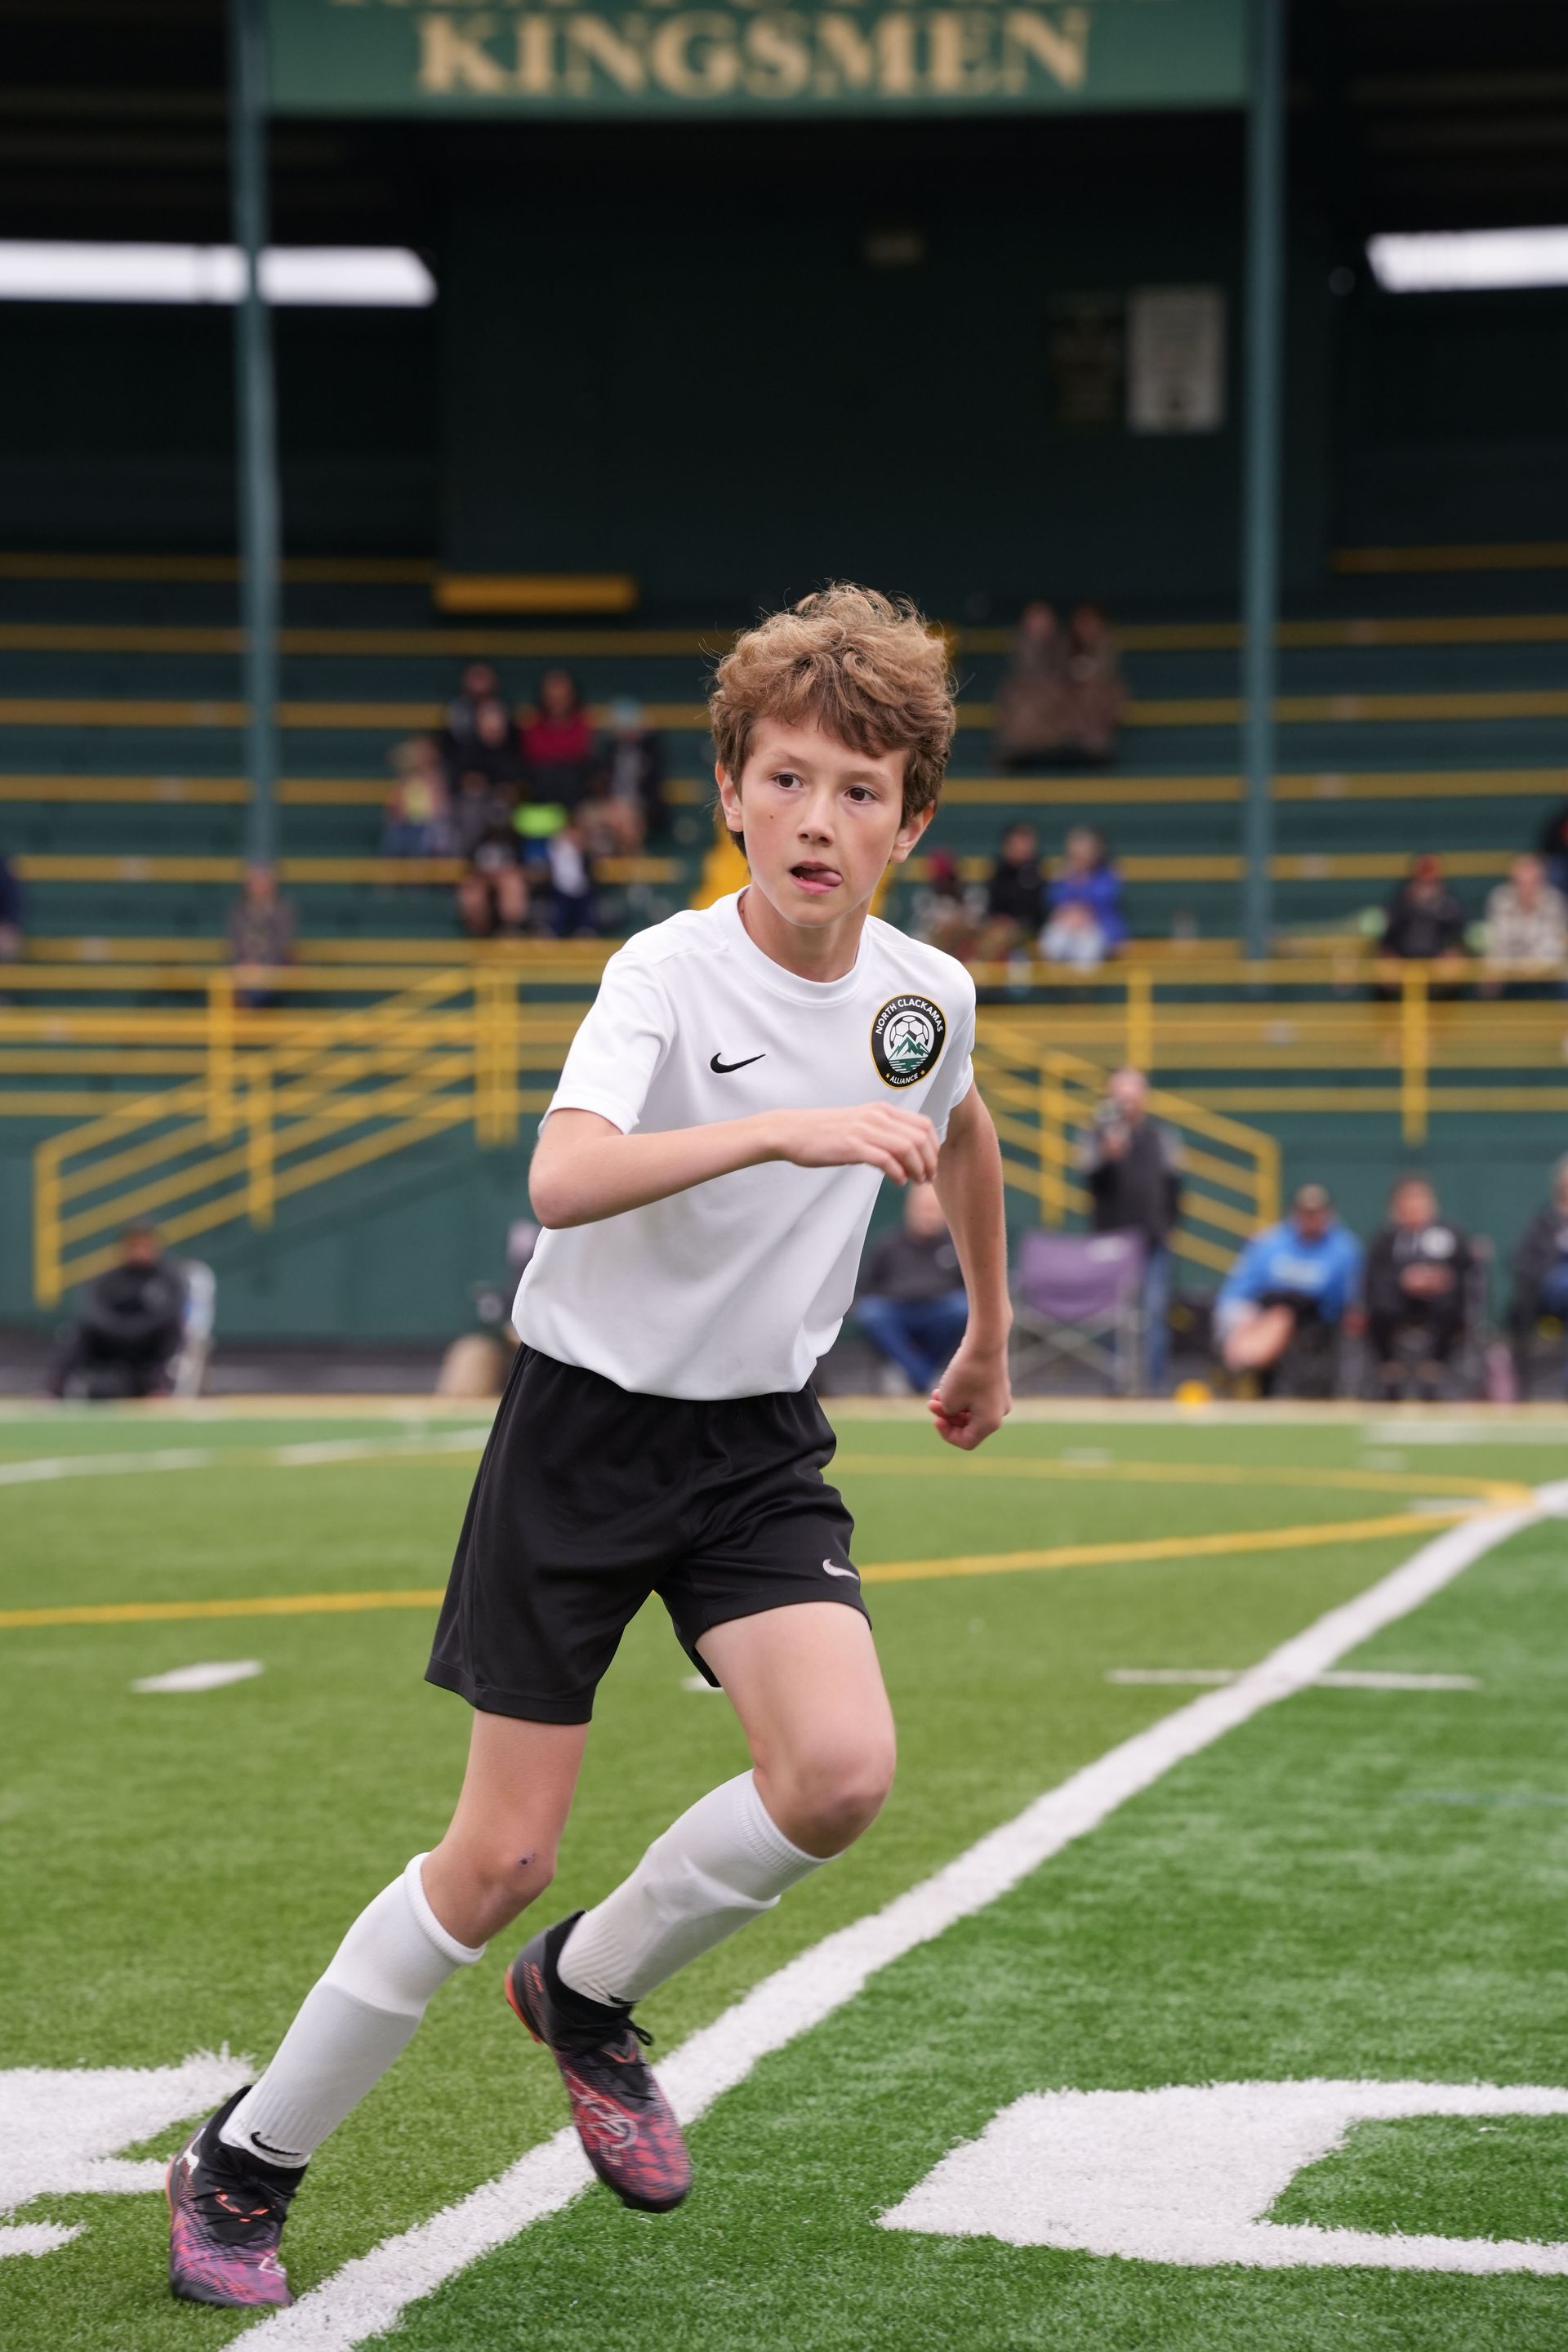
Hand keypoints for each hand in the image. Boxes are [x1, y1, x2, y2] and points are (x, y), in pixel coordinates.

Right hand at [768, 1104, 939, 1186]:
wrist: (791, 1132)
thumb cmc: (824, 1132)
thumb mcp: (859, 1125)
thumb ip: (882, 1133)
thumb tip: (905, 1154)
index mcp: (881, 1110)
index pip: (924, 1124)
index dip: (934, 1147)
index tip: (931, 1164)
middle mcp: (876, 1116)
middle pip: (920, 1137)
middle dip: (930, 1161)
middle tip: (927, 1178)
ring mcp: (864, 1130)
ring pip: (907, 1148)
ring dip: (918, 1169)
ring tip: (916, 1182)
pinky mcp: (852, 1146)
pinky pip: (885, 1159)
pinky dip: (898, 1173)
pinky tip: (898, 1182)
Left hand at [927, 1336, 1010, 1450]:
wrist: (985, 1341)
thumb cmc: (967, 1373)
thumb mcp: (949, 1400)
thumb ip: (948, 1413)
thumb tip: (952, 1410)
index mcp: (990, 1423)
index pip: (967, 1441)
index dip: (947, 1434)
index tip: (935, 1419)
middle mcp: (999, 1412)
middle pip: (969, 1425)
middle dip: (947, 1416)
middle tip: (931, 1403)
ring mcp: (1000, 1397)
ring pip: (972, 1409)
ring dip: (952, 1404)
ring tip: (935, 1393)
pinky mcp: (997, 1382)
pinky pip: (977, 1396)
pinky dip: (962, 1394)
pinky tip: (948, 1383)